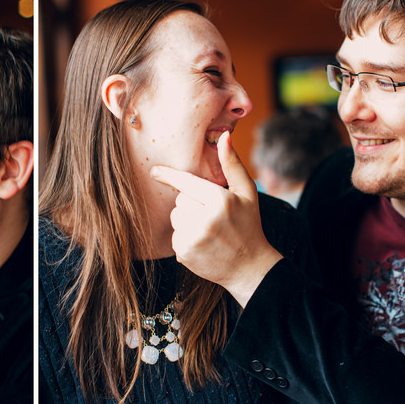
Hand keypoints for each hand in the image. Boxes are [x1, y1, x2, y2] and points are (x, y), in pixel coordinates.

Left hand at [150, 133, 281, 306]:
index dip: (170, 175)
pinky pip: (174, 235)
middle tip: (212, 215)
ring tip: (208, 230)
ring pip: (175, 216)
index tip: (154, 171)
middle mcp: (206, 220)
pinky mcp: (185, 253)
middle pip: (180, 199)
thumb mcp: (247, 192)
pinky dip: (184, 237)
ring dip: (186, 220)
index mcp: (221, 201)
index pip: (187, 183)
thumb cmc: (248, 225)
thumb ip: (233, 164)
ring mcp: (194, 238)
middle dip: (192, 203)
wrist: (249, 267)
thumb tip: (224, 136)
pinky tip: (203, 243)